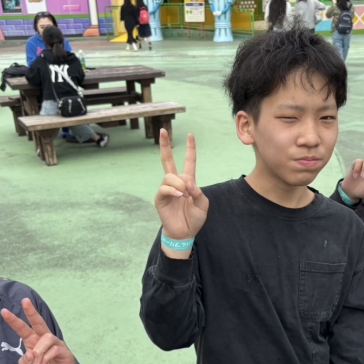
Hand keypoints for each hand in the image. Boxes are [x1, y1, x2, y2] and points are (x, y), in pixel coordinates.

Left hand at [0, 298, 77, 363]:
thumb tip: (29, 354)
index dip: (14, 321)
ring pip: (46, 337)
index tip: (4, 311)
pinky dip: (46, 358)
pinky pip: (54, 348)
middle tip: (24, 301)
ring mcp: (55, 344)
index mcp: (32, 343)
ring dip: (39, 351)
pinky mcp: (64, 351)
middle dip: (31, 312)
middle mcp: (43, 340)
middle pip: (38, 322)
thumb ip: (25, 363)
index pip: (23, 329)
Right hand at [155, 129, 208, 256]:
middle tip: (163, 131)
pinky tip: (179, 195)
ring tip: (185, 194)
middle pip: (168, 160)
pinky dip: (173, 190)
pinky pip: (164, 188)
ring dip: (179, 183)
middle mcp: (176, 183)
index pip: (188, 161)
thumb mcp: (203, 204)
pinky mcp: (160, 198)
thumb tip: (187, 183)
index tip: (191, 135)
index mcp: (188, 181)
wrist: (185, 232)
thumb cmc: (194, 218)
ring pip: (169, 176)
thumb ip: (198, 192)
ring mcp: (167, 189)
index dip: (190, 149)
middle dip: (165, 145)